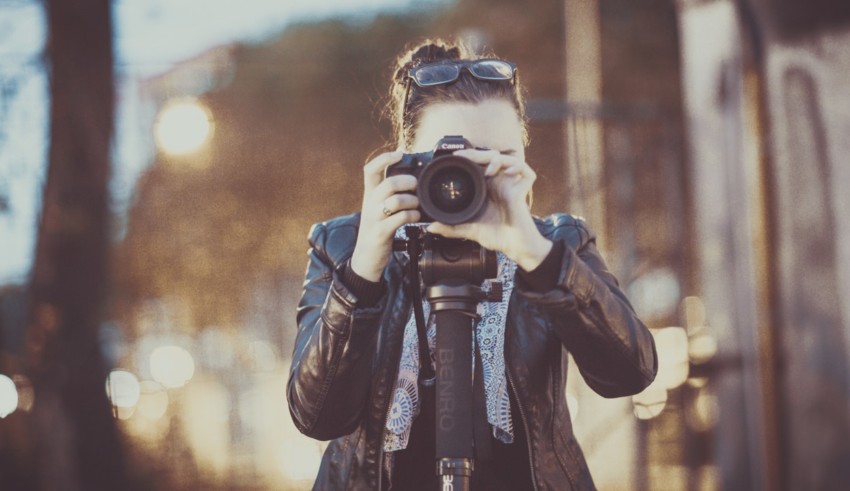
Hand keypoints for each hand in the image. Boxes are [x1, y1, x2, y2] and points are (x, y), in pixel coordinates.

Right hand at [350, 151, 421, 281]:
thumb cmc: (378, 229)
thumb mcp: (379, 208)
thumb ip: (390, 194)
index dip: (384, 158)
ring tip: (417, 206)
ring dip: (412, 201)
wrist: (366, 257)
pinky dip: (412, 216)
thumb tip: (413, 179)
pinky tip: (415, 218)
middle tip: (417, 186)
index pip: (370, 169)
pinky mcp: (380, 232)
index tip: (400, 154)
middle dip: (407, 182)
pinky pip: (399, 219)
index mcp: (369, 194)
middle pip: (388, 183)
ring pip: (395, 201)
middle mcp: (369, 203)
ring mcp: (374, 218)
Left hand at [426, 149, 551, 270]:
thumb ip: (451, 228)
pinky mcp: (523, 190)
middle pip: (491, 158)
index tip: (455, 156)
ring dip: (497, 159)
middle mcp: (499, 183)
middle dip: (478, 154)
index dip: (469, 156)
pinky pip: (526, 172)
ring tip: (488, 170)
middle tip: (465, 156)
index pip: (478, 165)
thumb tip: (431, 227)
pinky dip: (518, 167)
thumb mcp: (469, 230)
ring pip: (508, 159)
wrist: (514, 247)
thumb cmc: (497, 236)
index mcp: (486, 188)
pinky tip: (508, 173)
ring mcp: (512, 185)